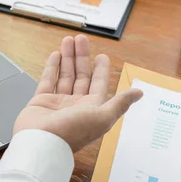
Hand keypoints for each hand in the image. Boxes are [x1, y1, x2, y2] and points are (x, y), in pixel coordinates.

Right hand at [13, 35, 142, 151]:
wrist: (41, 141)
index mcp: (92, 109)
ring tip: (68, 41)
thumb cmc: (72, 131)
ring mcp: (58, 102)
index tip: (102, 55)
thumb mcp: (102, 116)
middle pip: (81, 76)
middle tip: (81, 40)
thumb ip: (120, 102)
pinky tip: (56, 55)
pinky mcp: (41, 100)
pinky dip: (52, 67)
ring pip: (65, 75)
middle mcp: (75, 105)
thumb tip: (139, 93)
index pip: (98, 84)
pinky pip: (48, 80)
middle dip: (82, 57)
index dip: (101, 69)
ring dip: (68, 57)